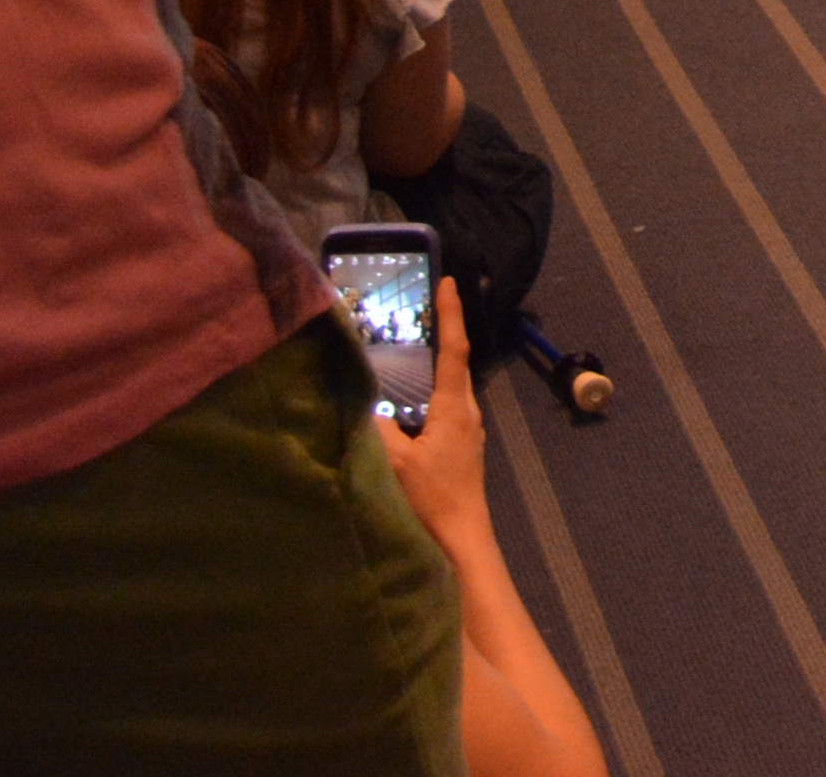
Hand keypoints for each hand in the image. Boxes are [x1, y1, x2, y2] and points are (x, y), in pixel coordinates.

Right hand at [378, 282, 490, 542]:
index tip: (450, 281)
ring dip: (430, 366)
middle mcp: (466, 414)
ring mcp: (464, 433)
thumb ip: (376, 429)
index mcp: (455, 408)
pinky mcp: (457, 451)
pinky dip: (424, 395)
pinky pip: (441, 410)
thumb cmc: (433, 501)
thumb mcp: (397, 463)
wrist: (461, 543)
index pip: (454, 349)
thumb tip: (359, 400)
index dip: (451, 314)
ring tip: (405, 350)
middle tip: (419, 308)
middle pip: (453, 364)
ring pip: (446, 389)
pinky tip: (403, 404)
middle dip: (439, 334)